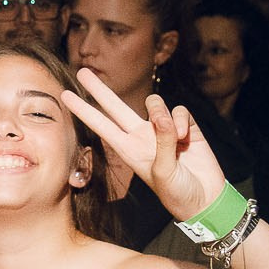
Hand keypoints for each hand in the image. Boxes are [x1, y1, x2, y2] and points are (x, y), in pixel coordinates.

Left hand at [60, 68, 222, 219]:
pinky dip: (182, 122)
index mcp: (128, 149)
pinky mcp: (184, 126)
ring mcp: (162, 130)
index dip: (83, 110)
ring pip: (154, 103)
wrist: (205, 198)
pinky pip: (179, 111)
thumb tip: (162, 118)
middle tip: (83, 71)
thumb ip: (162, 143)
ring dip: (162, 114)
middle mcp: (141, 135)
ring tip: (174, 137)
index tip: (64, 96)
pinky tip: (185, 138)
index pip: (100, 125)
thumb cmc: (177, 192)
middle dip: (99, 89)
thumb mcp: (163, 171)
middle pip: (116, 106)